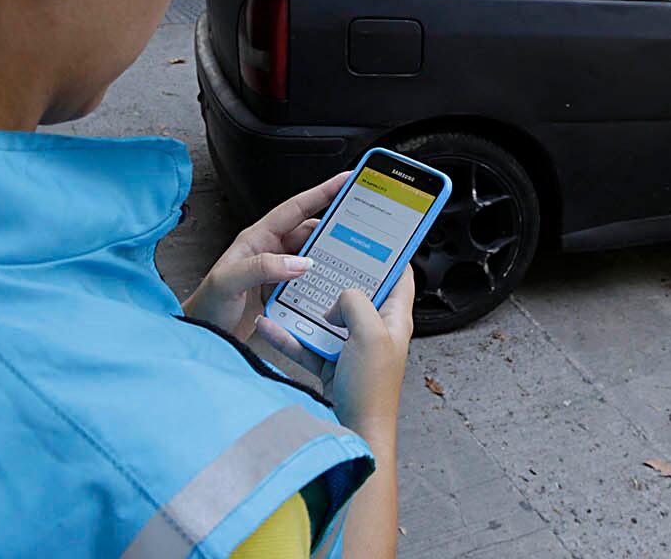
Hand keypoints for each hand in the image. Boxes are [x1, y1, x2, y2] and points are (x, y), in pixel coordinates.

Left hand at [182, 173, 347, 339]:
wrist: (202, 336)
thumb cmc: (207, 306)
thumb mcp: (228, 282)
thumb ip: (261, 268)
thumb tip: (298, 262)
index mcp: (257, 238)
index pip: (296, 208)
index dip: (322, 192)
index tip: (346, 180)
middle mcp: (270, 250)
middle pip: (311, 231)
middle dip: (335, 226)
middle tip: (362, 223)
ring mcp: (278, 271)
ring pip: (314, 256)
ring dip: (331, 256)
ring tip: (354, 256)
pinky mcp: (283, 292)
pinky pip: (311, 280)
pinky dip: (324, 280)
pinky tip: (335, 286)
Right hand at [255, 269, 414, 443]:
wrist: (356, 432)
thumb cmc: (372, 390)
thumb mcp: (370, 333)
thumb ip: (356, 303)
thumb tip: (341, 297)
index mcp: (394, 320)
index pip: (400, 278)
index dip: (391, 255)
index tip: (374, 237)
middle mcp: (375, 331)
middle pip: (357, 294)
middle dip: (336, 277)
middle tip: (318, 258)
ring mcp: (352, 348)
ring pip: (326, 318)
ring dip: (304, 309)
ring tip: (285, 293)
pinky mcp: (331, 363)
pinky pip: (308, 343)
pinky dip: (289, 336)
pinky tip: (270, 326)